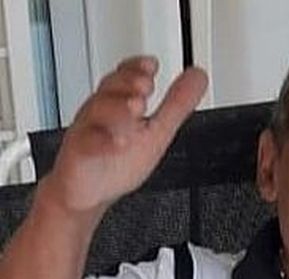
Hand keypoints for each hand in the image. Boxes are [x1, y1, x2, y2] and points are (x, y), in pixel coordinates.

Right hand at [45, 56, 207, 212]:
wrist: (86, 193)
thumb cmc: (117, 163)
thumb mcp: (157, 131)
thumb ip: (176, 105)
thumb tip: (198, 77)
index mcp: (120, 105)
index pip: (127, 78)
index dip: (138, 68)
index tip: (152, 64)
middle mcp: (102, 114)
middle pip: (111, 89)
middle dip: (128, 83)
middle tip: (146, 85)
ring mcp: (88, 132)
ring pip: (97, 112)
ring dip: (119, 108)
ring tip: (137, 107)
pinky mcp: (80, 156)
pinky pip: (88, 146)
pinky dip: (103, 143)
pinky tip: (118, 143)